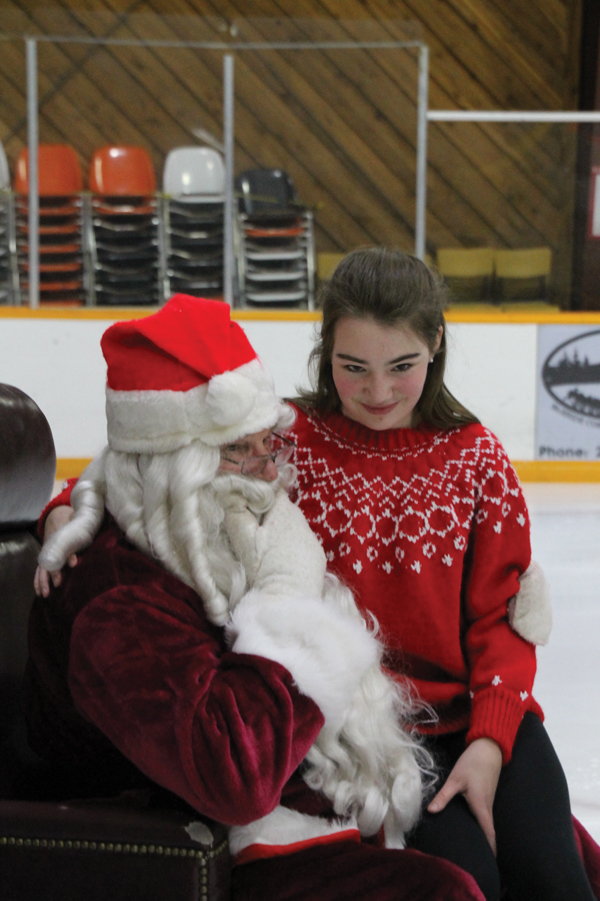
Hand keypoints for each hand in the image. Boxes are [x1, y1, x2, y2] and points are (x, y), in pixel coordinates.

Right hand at [34, 505, 76, 596]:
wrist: (59, 517)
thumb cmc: (69, 526)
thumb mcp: (73, 532)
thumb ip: (73, 548)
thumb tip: (74, 564)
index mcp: (54, 544)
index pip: (54, 561)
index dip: (56, 572)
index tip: (58, 582)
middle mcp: (48, 550)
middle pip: (45, 567)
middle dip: (46, 580)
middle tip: (48, 593)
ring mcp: (46, 553)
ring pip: (41, 569)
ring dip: (41, 582)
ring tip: (43, 595)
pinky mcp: (47, 556)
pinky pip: (41, 569)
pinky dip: (39, 579)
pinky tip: (40, 590)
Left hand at [427, 737, 502, 854]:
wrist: (488, 748)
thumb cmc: (472, 763)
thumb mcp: (455, 779)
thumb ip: (443, 796)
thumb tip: (431, 811)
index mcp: (481, 806)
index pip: (488, 833)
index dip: (490, 848)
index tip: (488, 862)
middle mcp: (488, 806)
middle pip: (488, 831)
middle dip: (485, 845)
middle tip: (477, 858)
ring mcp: (489, 800)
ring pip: (486, 822)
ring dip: (483, 834)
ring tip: (473, 846)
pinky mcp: (487, 794)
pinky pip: (485, 814)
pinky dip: (481, 823)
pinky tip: (471, 825)